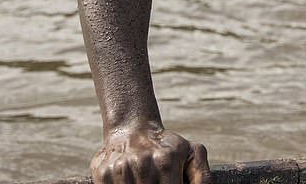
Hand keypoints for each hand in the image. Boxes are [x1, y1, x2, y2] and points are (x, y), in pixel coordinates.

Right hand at [90, 126, 209, 183]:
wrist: (132, 128)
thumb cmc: (167, 146)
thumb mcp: (192, 153)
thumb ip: (202, 176)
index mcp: (166, 161)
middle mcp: (142, 164)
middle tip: (158, 181)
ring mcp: (121, 169)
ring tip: (146, 179)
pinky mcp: (103, 173)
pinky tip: (131, 180)